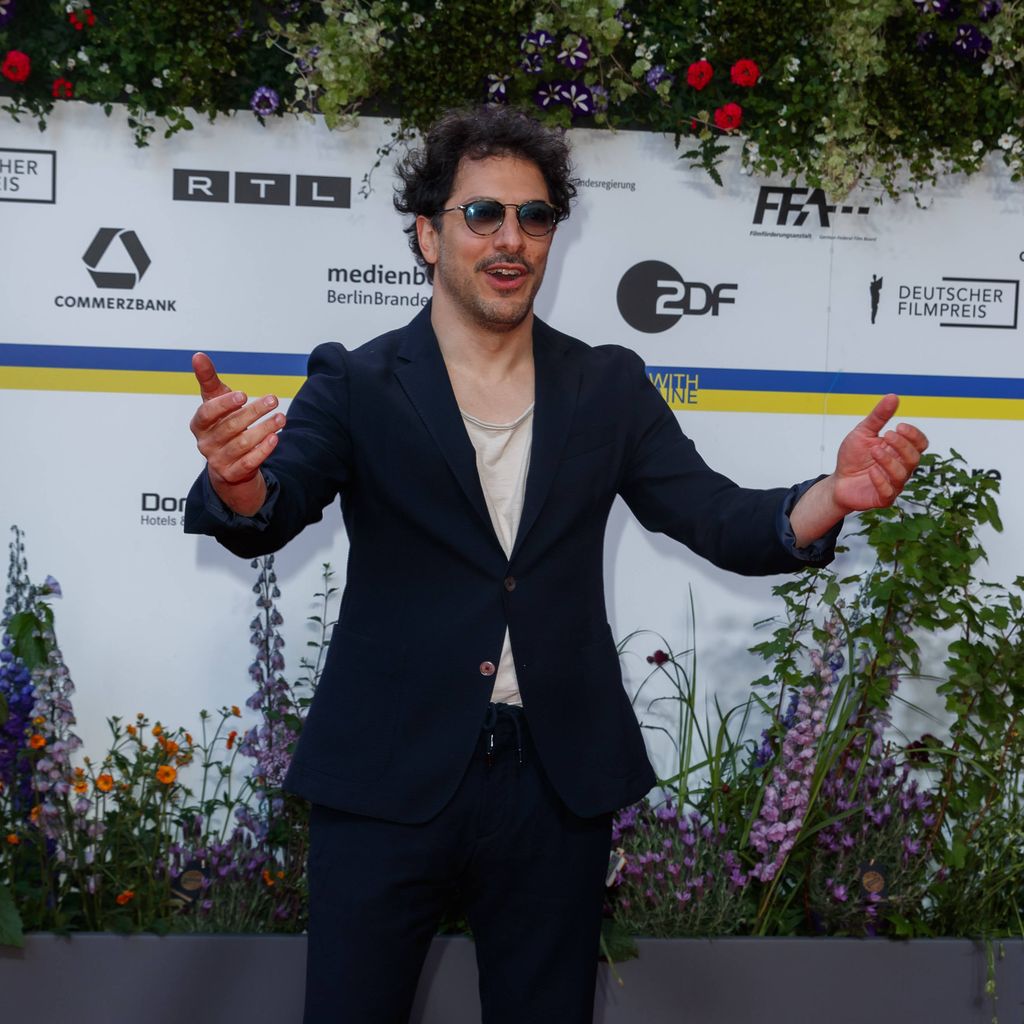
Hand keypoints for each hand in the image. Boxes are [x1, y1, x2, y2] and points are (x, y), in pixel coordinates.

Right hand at [189, 352, 285, 515]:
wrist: (228, 463)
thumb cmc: (222, 424)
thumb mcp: (215, 402)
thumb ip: (208, 379)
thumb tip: (198, 355)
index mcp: (199, 425)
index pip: (207, 414)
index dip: (224, 405)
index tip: (243, 395)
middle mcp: (206, 444)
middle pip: (230, 427)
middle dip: (253, 412)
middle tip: (273, 400)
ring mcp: (218, 461)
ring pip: (242, 444)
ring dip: (264, 429)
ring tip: (281, 418)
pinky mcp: (232, 474)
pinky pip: (248, 463)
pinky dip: (262, 451)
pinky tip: (275, 438)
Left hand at [831, 394, 928, 512]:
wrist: (837, 481)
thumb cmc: (853, 457)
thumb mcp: (863, 433)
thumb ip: (878, 417)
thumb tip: (893, 397)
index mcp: (900, 451)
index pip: (920, 443)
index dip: (913, 435)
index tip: (898, 426)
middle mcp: (901, 467)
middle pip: (914, 458)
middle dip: (901, 445)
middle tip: (886, 436)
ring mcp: (894, 484)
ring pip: (902, 474)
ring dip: (889, 461)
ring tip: (874, 451)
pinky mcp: (883, 498)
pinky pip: (889, 492)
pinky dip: (881, 480)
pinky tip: (871, 471)